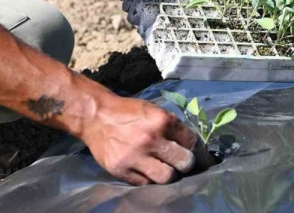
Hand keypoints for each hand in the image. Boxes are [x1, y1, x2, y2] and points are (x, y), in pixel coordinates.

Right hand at [79, 96, 210, 184]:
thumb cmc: (129, 112)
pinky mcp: (121, 170)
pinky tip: (146, 170)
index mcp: (162, 121)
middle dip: (186, 163)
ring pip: (167, 177)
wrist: (96, 116)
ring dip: (169, 174)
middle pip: (184, 162)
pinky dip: (149, 178)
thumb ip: (172, 126)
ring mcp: (135, 157)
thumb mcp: (154, 111)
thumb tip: (191, 145)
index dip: (196, 149)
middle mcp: (151, 139)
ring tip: (164, 168)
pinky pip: (145, 183)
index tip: (196, 154)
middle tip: (181, 162)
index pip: (191, 141)